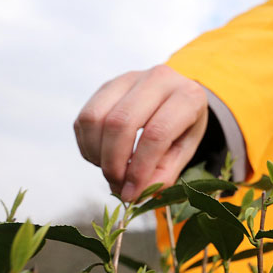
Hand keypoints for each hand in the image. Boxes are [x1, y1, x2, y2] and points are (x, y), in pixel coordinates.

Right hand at [73, 65, 208, 201]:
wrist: (178, 96)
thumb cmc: (185, 125)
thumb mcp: (186, 149)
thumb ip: (166, 171)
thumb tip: (138, 192)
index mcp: (187, 95)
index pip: (156, 134)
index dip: (140, 168)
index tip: (132, 194)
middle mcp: (158, 79)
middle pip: (121, 123)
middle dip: (114, 163)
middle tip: (118, 185)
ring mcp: (129, 79)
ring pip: (95, 117)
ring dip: (97, 154)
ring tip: (111, 171)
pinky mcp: (107, 86)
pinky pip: (85, 118)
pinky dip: (87, 145)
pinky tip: (102, 157)